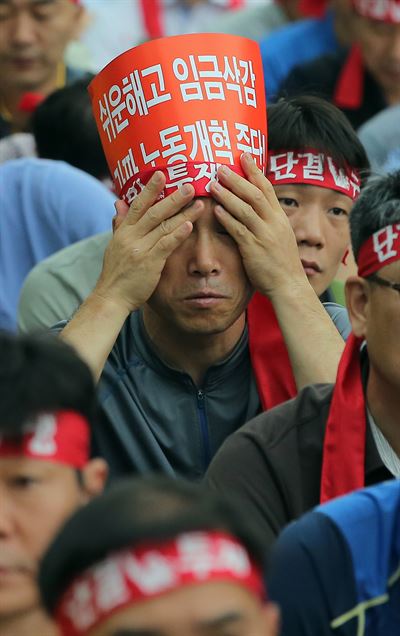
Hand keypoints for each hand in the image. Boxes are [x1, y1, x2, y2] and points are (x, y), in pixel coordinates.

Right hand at [94, 172, 202, 312]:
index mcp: (123, 231)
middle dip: (173, 197)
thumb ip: (119, 224)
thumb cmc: (116, 274)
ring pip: (163, 226)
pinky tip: (189, 225)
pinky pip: (165, 245)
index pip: (137, 205)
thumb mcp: (114, 245)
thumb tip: (118, 203)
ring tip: (199, 203)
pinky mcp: (149, 263)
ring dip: (182, 214)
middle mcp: (131, 237)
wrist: (112, 297)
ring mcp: (140, 249)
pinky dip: (177, 234)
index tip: (161, 174)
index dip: (149, 189)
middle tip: (190, 185)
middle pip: (154, 212)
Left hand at [209, 153, 306, 298]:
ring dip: (228, 195)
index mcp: (280, 218)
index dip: (255, 171)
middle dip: (237, 179)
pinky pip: (238, 230)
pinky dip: (227, 218)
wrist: (289, 285)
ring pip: (245, 209)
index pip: (267, 188)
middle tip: (220, 167)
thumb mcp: (280, 237)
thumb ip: (268, 222)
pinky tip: (215, 210)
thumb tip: (255, 208)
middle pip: (255, 194)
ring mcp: (264, 235)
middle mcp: (274, 223)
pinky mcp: (254, 249)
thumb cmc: (282, 264)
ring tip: (212, 185)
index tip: (244, 156)